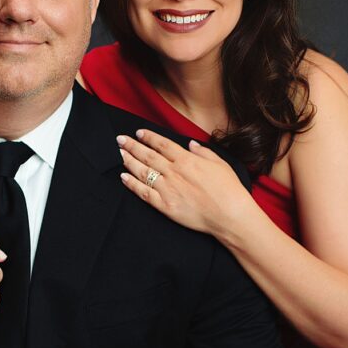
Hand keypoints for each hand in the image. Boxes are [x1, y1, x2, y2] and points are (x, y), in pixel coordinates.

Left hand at [117, 129, 250, 239]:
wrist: (229, 215)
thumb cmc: (229, 189)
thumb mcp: (220, 163)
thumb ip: (203, 152)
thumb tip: (190, 144)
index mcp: (187, 160)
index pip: (162, 144)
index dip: (148, 137)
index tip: (138, 133)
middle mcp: (174, 172)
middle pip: (148, 155)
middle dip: (132, 146)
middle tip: (120, 140)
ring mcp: (167, 189)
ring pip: (143, 172)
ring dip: (128, 161)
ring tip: (118, 154)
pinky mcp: (165, 205)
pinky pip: (144, 193)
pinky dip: (132, 184)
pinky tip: (123, 177)